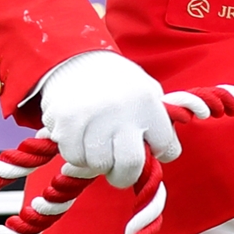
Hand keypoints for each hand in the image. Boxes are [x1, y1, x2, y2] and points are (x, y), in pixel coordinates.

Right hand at [34, 48, 181, 187]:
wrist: (74, 59)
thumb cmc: (117, 83)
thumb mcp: (147, 91)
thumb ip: (161, 122)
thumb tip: (166, 154)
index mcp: (148, 102)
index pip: (166, 148)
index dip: (159, 153)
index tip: (150, 149)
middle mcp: (122, 110)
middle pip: (130, 165)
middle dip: (125, 175)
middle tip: (118, 170)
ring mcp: (93, 117)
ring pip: (98, 165)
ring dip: (97, 162)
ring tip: (96, 144)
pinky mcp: (67, 123)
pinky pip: (74, 157)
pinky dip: (76, 154)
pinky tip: (79, 138)